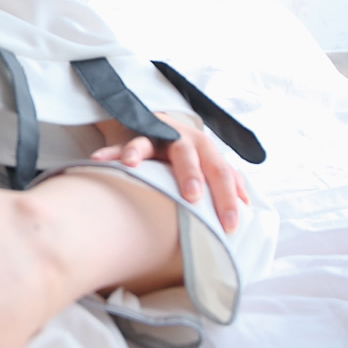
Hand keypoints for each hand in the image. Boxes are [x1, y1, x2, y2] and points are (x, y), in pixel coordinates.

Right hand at [92, 114, 248, 233]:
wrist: (163, 122)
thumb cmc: (190, 154)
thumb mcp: (210, 164)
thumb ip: (228, 180)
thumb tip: (250, 206)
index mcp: (206, 149)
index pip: (222, 172)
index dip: (228, 198)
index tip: (231, 226)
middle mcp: (183, 139)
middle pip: (189, 154)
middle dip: (190, 174)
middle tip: (192, 197)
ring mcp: (157, 136)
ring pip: (150, 142)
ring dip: (140, 152)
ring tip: (131, 165)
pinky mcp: (134, 136)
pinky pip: (119, 144)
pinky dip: (110, 153)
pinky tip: (97, 160)